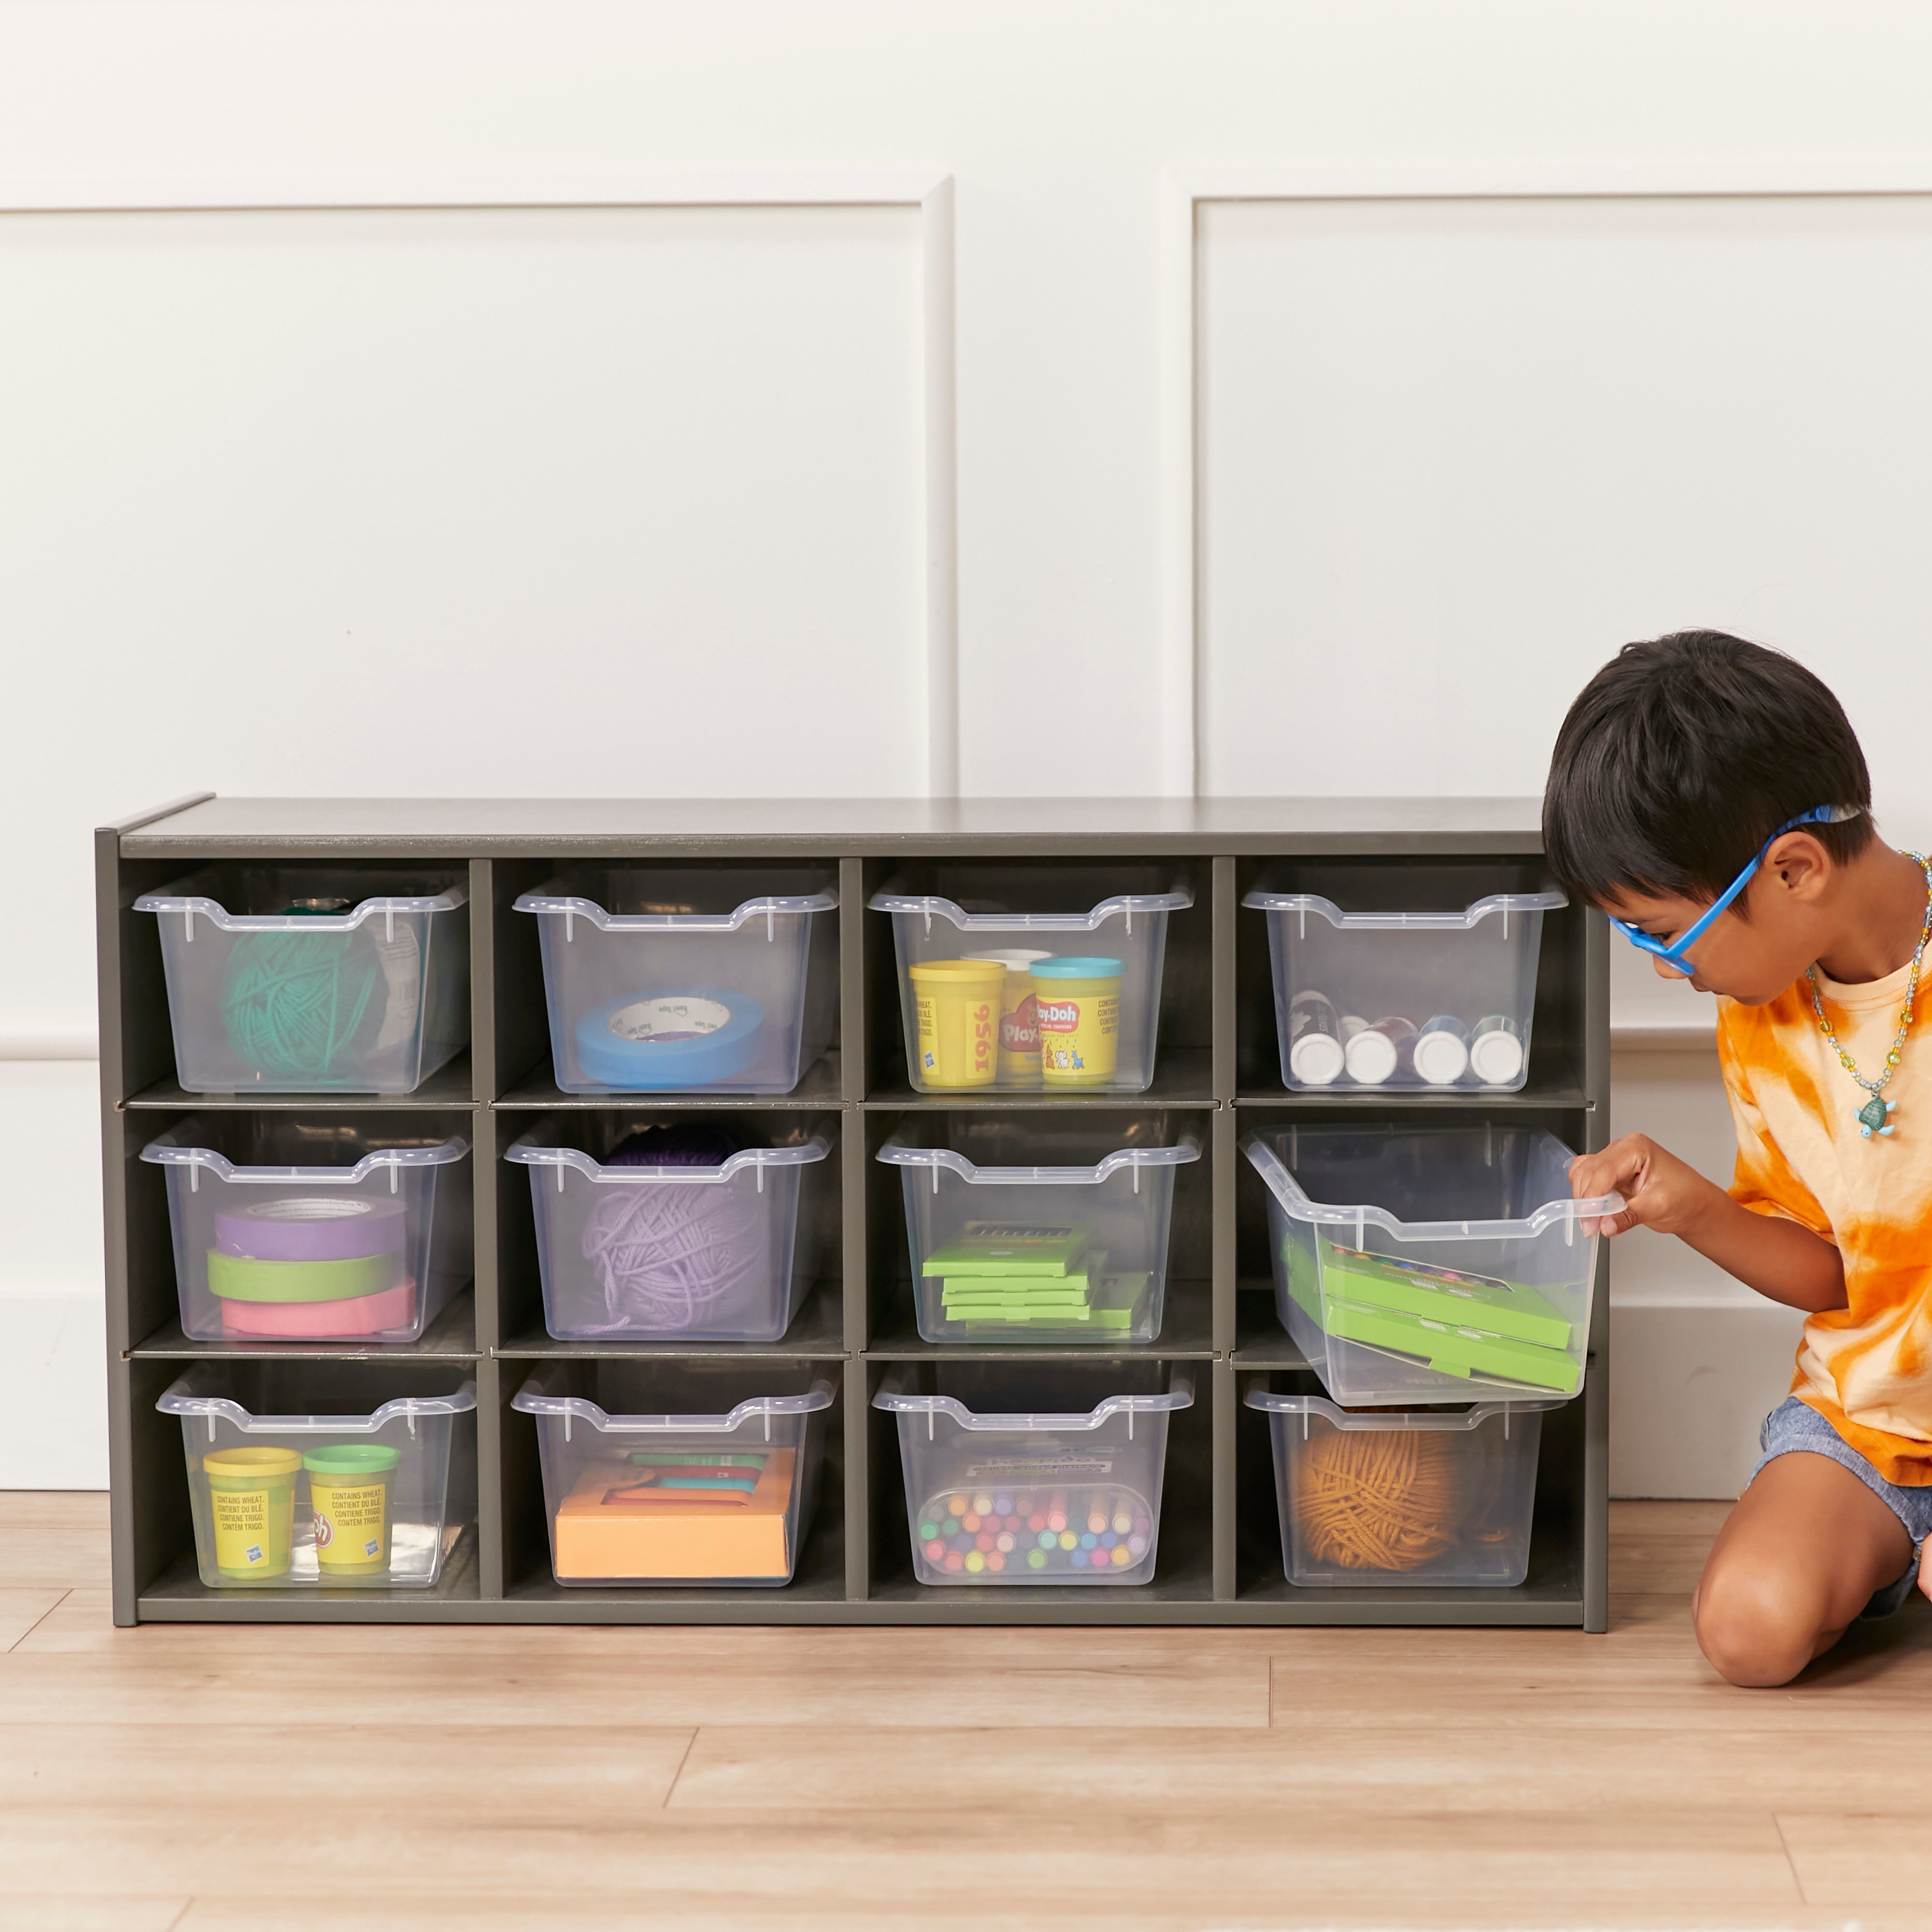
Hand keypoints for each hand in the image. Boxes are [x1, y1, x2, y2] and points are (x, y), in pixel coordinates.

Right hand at [1568, 1133, 1722, 1237]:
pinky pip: (1585, 1179)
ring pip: (1582, 1174)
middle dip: (1586, 1201)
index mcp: (1636, 1148)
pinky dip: (1585, 1196)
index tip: (1588, 1219)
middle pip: (1588, 1171)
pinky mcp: (1609, 1173)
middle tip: (1591, 1227)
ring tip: (1595, 1221)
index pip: (1603, 1170)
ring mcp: (1614, 1160)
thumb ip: (1629, 1216)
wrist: (1695, 1204)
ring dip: (1583, 1199)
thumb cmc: (1686, 1197)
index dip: (1591, 1196)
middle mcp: (1621, 1149)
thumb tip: (1605, 1225)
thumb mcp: (1658, 1207)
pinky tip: (1596, 1211)